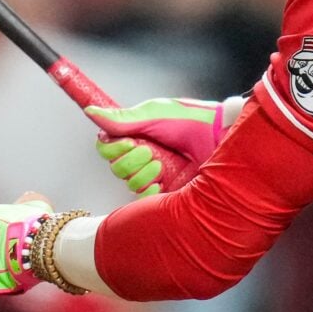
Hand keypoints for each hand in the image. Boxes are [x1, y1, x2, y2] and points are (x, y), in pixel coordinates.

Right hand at [83, 97, 241, 194]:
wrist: (221, 137)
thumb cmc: (193, 121)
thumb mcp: (154, 113)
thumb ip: (122, 119)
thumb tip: (91, 112)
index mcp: (138, 135)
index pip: (108, 147)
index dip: (112, 148)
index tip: (127, 141)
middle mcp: (144, 156)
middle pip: (115, 167)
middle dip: (130, 159)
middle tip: (149, 150)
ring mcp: (155, 175)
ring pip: (128, 182)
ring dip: (143, 172)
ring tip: (163, 164)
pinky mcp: (167, 192)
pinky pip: (143, 198)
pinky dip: (148, 190)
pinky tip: (162, 182)